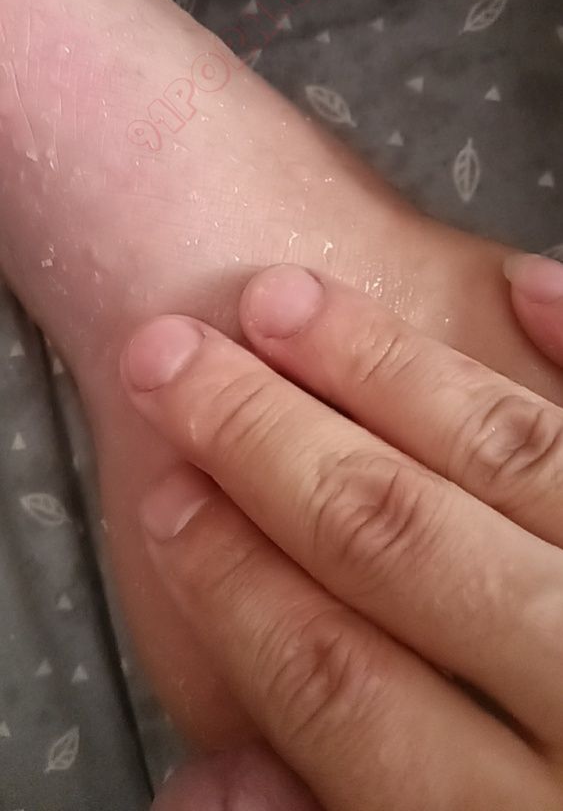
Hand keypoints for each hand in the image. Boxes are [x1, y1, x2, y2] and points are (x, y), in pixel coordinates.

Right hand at [121, 265, 562, 810]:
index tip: (168, 497)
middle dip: (268, 440)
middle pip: (399, 540)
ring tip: (291, 306)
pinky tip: (529, 286)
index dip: (232, 582)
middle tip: (180, 360)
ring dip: (389, 370)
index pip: (339, 678)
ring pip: (516, 455)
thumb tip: (209, 783)